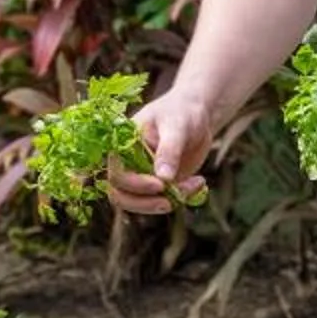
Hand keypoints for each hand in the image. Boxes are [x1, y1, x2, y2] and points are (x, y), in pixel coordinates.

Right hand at [108, 88, 217, 215]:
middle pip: (121, 196)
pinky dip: (182, 198)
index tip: (160, 184)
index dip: (135, 185)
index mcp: (123, 147)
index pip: (117, 175)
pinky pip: (164, 201)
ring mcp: (142, 177)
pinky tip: (199, 183)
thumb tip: (163, 178)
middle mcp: (128, 165)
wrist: (195, 116)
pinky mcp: (159, 186)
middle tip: (170, 202)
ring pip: (142, 203)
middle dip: (145, 204)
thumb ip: (168, 150)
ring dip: (167, 202)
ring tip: (194, 185)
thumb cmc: (181, 113)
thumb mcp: (176, 126)